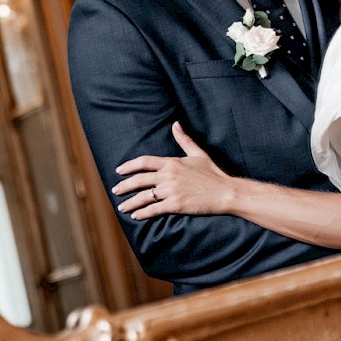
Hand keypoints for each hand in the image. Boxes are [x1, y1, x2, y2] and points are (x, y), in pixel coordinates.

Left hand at [112, 122, 234, 218]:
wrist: (225, 191)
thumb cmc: (213, 173)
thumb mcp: (198, 153)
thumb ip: (184, 139)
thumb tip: (175, 124)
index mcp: (172, 162)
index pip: (144, 162)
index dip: (129, 166)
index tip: (119, 170)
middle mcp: (168, 175)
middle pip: (139, 179)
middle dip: (125, 185)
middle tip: (115, 190)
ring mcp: (171, 191)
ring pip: (144, 196)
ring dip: (131, 202)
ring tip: (122, 207)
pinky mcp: (176, 205)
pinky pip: (154, 209)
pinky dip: (143, 213)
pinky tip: (136, 216)